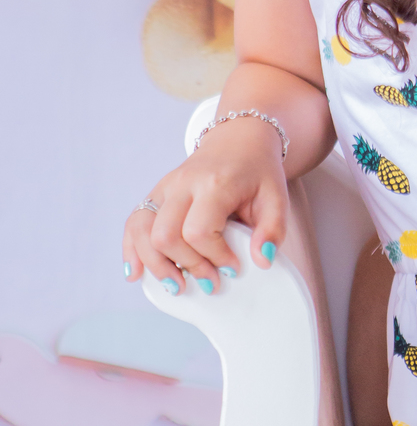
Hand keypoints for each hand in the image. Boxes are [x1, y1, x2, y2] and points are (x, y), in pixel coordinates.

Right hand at [122, 117, 288, 294]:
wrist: (239, 141)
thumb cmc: (257, 171)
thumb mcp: (276, 197)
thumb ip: (273, 229)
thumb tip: (262, 260)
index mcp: (214, 183)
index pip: (199, 231)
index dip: (214, 257)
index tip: (233, 268)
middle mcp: (183, 184)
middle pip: (165, 235)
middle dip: (186, 265)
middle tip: (210, 281)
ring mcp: (165, 187)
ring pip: (142, 230)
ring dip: (155, 264)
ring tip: (177, 285)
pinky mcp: (156, 193)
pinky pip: (133, 222)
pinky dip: (131, 249)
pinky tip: (136, 273)